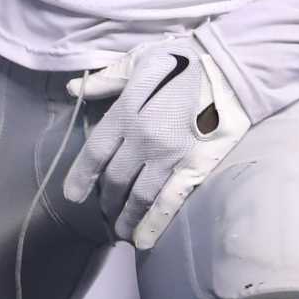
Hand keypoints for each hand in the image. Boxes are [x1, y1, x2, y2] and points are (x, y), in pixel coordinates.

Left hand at [62, 31, 250, 248]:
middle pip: (114, 180)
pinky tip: (143, 239)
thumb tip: (74, 91)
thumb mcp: (138, 60)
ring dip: (125, 217)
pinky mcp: (193, 165)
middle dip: (105, 200)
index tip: (72, 195)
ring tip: (119, 230)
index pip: (94, 154)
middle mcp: (143, 138)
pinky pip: (169, 200)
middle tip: (103, 209)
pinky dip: (154, 223)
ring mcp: (169, 155)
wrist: (226, 66)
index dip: (80, 178)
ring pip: (138, 197)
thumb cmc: (180, 59)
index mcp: (126, 111)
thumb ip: (106, 80)